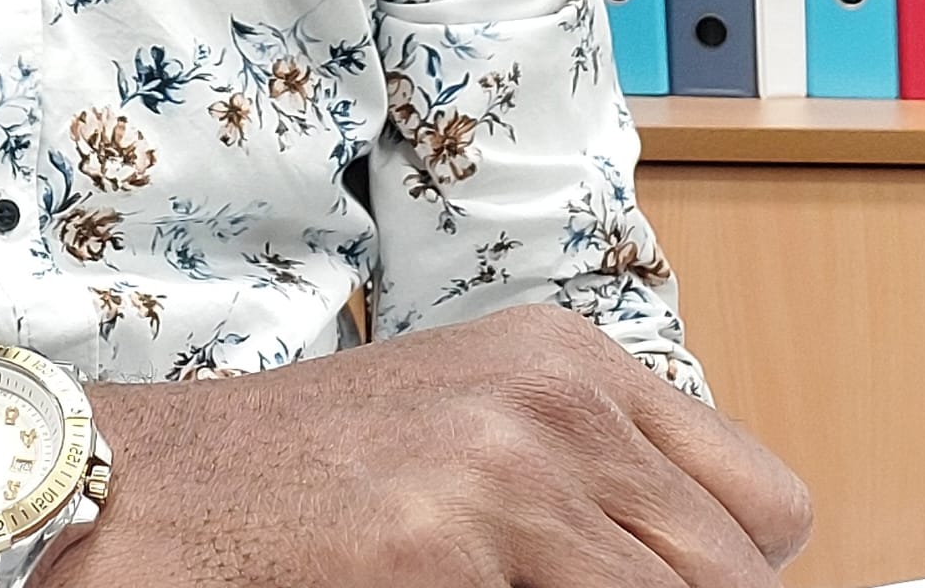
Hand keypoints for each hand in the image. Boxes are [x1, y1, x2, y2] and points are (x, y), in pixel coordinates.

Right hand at [44, 302, 809, 587]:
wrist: (159, 487)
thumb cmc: (311, 474)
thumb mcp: (480, 432)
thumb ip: (594, 480)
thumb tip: (708, 575)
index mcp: (573, 358)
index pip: (765, 506)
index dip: (731, 580)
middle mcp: (557, 396)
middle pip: (733, 578)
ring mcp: (506, 467)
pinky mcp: (447, 544)